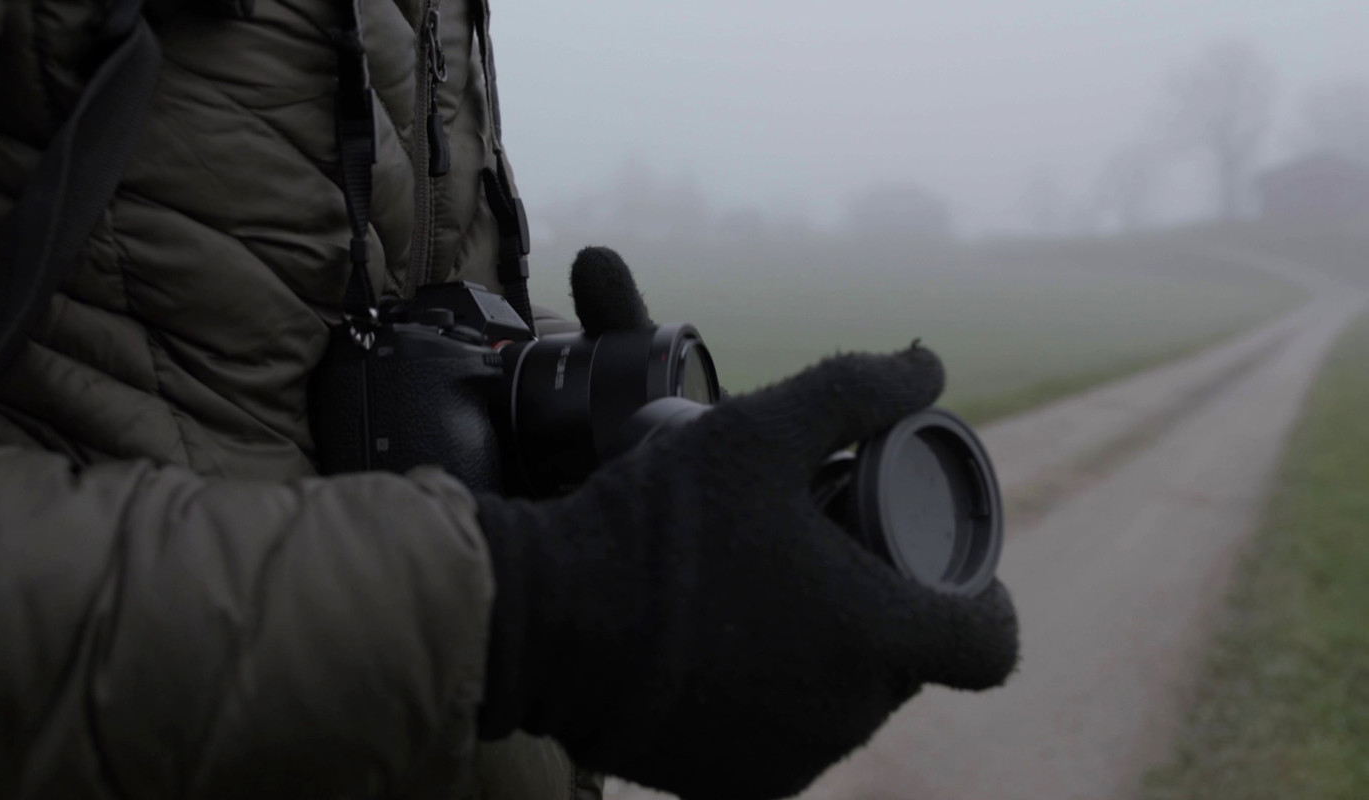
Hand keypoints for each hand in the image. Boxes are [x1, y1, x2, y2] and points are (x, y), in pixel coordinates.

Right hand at [476, 248, 1018, 799]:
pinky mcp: (734, 788)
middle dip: (887, 615)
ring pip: (847, 704)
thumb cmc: (657, 525)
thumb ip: (853, 390)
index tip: (943, 570)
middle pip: (909, 668)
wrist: (544, 620)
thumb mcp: (755, 434)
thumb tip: (929, 363)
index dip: (981, 603)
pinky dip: (775, 700)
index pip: (989, 644)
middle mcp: (848, 715)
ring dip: (830, 657)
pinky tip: (732, 652)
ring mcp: (791, 760)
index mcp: (875, 636)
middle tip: (833, 560)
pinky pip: (787, 739)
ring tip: (775, 600)